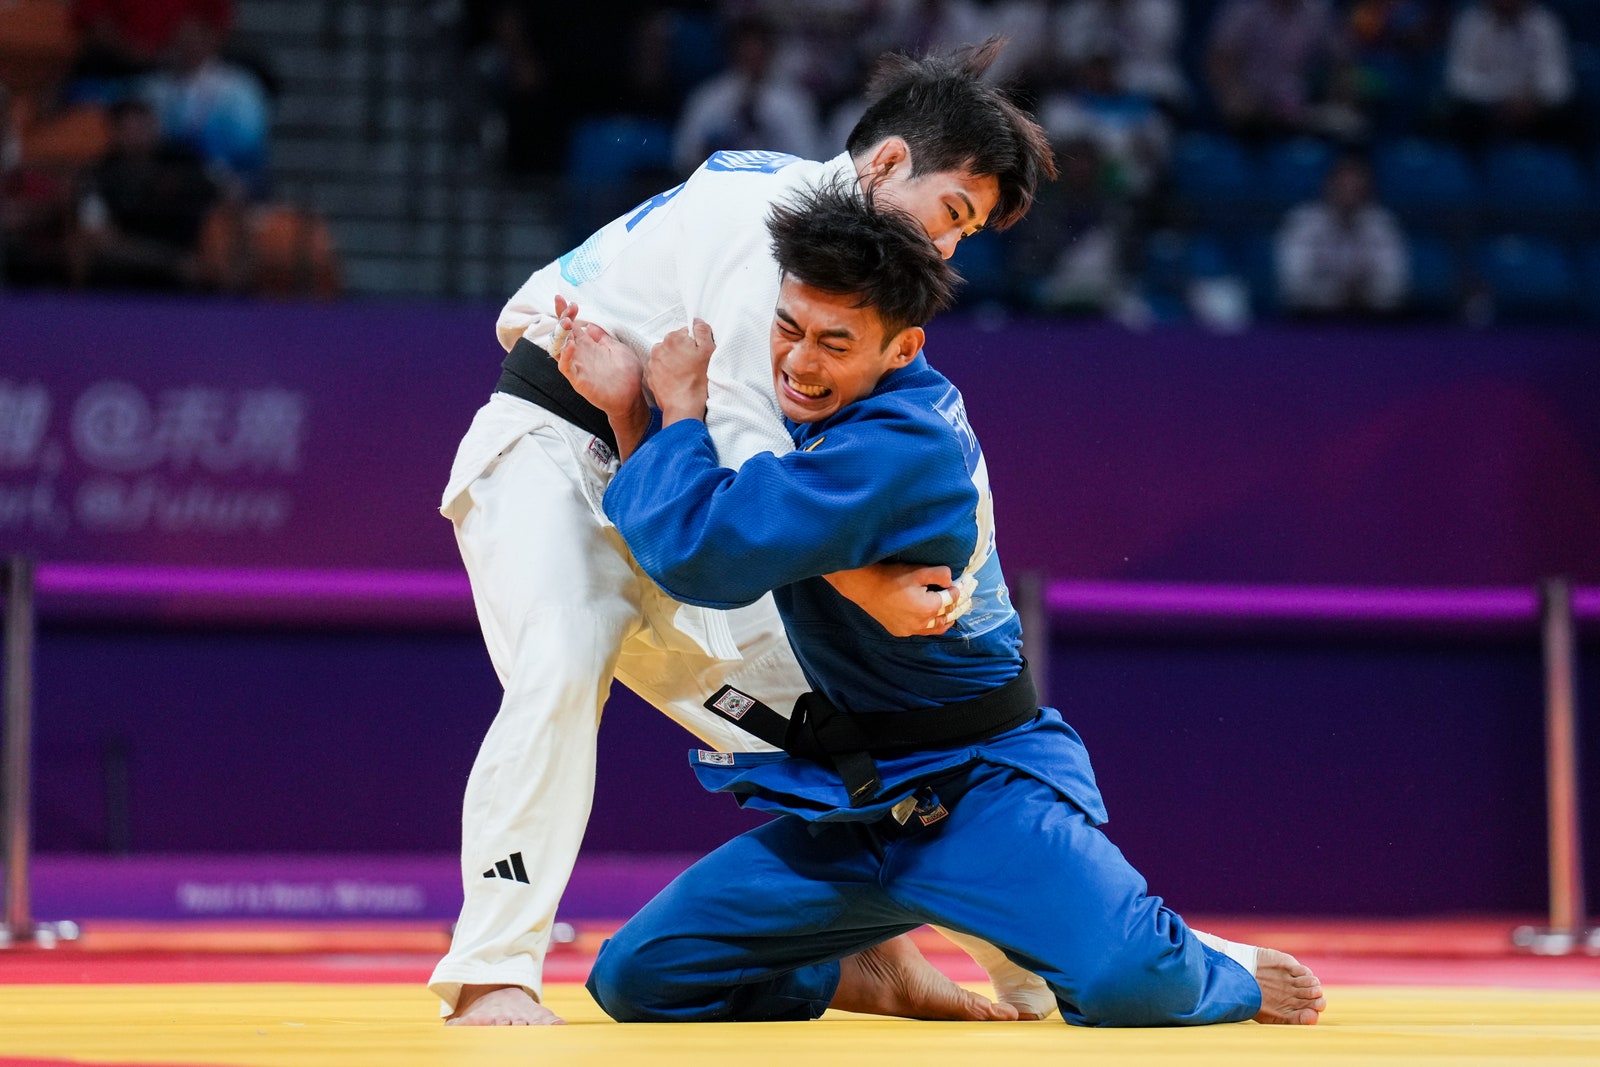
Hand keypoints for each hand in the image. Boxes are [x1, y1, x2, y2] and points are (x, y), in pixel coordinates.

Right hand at [554, 305, 644, 418]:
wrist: (632, 398)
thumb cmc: (626, 375)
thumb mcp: (617, 349)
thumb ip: (603, 338)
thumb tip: (592, 326)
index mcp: (588, 345)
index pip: (572, 325)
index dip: (566, 312)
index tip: (565, 299)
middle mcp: (579, 355)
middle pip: (563, 333)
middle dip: (563, 318)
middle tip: (568, 308)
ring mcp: (577, 367)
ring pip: (559, 348)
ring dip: (561, 334)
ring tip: (567, 322)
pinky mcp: (579, 381)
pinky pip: (566, 368)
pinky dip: (566, 356)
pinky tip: (571, 345)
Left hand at [647, 318, 713, 425]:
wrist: (683, 405)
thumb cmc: (698, 379)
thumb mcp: (708, 351)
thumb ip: (702, 331)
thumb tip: (697, 321)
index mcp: (673, 338)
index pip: (686, 333)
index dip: (695, 343)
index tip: (699, 355)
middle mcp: (659, 347)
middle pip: (674, 344)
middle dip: (683, 352)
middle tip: (693, 366)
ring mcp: (653, 363)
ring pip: (666, 357)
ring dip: (674, 362)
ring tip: (685, 375)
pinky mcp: (651, 377)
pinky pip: (661, 370)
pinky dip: (667, 373)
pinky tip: (677, 381)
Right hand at [824, 563, 956, 636]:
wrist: (866, 588)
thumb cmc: (892, 577)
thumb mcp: (918, 571)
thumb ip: (940, 574)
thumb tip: (952, 581)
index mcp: (930, 607)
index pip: (952, 599)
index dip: (958, 590)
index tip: (962, 584)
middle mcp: (923, 623)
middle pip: (947, 616)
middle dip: (958, 606)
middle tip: (965, 600)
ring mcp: (911, 630)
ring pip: (936, 628)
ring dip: (946, 620)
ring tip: (953, 613)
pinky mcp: (901, 632)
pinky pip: (922, 631)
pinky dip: (930, 626)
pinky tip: (932, 620)